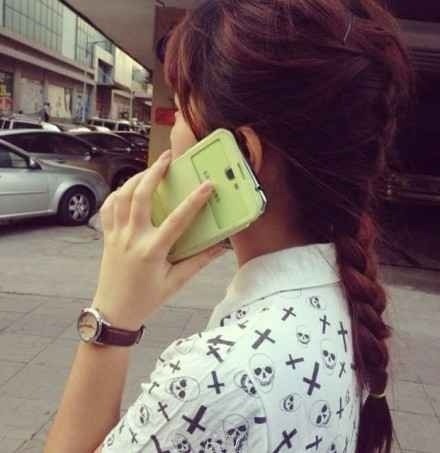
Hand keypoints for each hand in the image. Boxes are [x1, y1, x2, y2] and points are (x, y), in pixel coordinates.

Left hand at [92, 150, 224, 330]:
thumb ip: (198, 262)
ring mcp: (116, 235)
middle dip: (154, 172)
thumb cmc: (146, 300)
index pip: (176, 220)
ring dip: (136, 178)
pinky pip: (108, 207)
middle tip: (168, 158)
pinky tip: (128, 189)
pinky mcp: (107, 236)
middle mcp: (132, 238)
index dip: (194, 200)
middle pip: (140, 195)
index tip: (207, 184)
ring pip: (121, 196)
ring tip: (151, 169)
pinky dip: (117, 193)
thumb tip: (220, 247)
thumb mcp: (176, 282)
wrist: (113, 312)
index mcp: (152, 251)